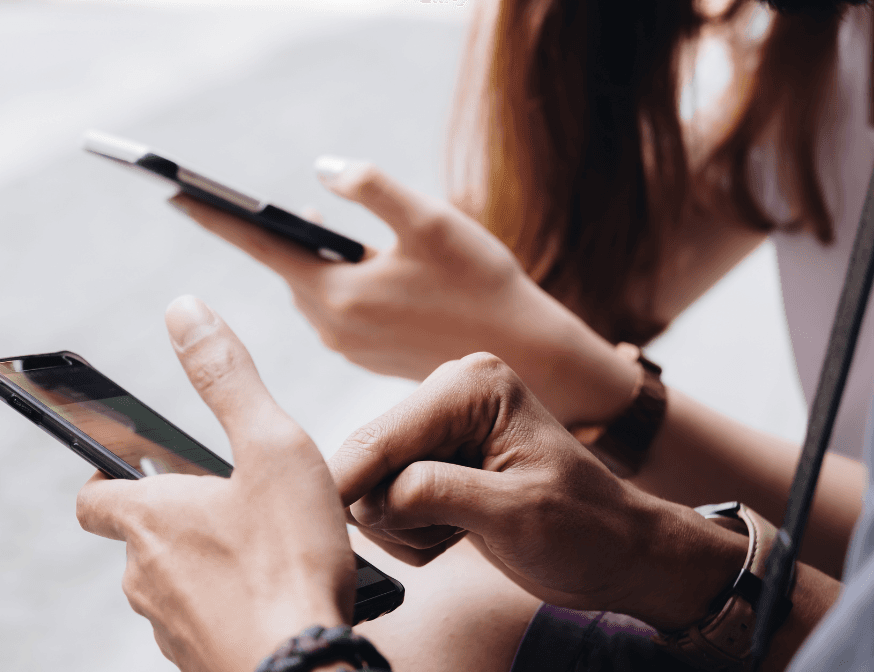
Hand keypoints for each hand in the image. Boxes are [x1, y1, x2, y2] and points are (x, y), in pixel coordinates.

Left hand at [76, 296, 355, 671]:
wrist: (305, 670)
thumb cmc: (291, 561)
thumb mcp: (271, 447)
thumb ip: (228, 377)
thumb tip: (184, 310)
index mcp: (150, 518)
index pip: (93, 494)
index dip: (106, 475)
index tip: (130, 465)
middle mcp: (144, 576)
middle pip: (139, 537)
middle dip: (176, 517)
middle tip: (232, 502)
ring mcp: (169, 627)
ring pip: (171, 583)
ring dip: (203, 562)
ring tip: (263, 549)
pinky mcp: (199, 662)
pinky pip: (201, 623)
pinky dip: (224, 605)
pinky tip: (272, 597)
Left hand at [171, 158, 616, 425]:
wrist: (524, 354)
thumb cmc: (480, 282)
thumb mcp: (431, 221)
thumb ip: (373, 189)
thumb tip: (322, 170)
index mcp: (338, 293)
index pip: (262, 247)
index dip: (218, 219)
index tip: (174, 195)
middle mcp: (333, 326)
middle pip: (289, 268)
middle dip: (281, 235)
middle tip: (279, 205)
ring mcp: (349, 344)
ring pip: (313, 288)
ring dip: (316, 258)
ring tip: (329, 231)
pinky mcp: (366, 353)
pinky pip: (335, 307)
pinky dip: (338, 281)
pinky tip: (363, 267)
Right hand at [329, 353, 748, 630]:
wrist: (616, 555)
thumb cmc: (586, 529)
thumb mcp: (517, 513)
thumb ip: (440, 494)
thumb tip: (373, 497)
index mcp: (472, 386)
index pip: (385, 438)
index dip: (352, 483)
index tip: (323, 522)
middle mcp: (449, 396)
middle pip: (369, 461)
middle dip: (396, 512)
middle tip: (449, 535)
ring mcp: (439, 430)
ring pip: (371, 488)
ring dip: (406, 527)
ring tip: (462, 532)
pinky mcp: (433, 462)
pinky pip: (385, 503)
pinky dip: (411, 531)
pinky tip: (457, 532)